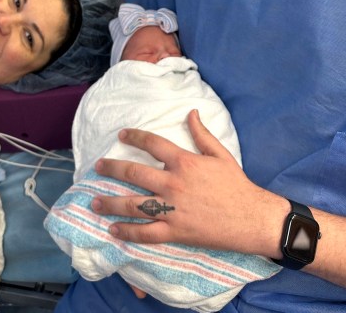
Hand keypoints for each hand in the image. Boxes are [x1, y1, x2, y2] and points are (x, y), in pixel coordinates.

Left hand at [91, 110, 285, 256]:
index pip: (152, 143)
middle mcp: (172, 184)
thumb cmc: (236, 184)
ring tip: (95, 203)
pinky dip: (128, 232)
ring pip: (133, 204)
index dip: (135, 136)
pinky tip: (114, 230)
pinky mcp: (175, 231)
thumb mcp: (220, 153)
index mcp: (183, 162)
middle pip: (134, 172)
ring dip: (111, 203)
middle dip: (112, 168)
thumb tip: (191, 112)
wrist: (251, 217)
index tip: (122, 134)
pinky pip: (146, 233)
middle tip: (97, 166)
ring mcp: (171, 209)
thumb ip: (201, 133)